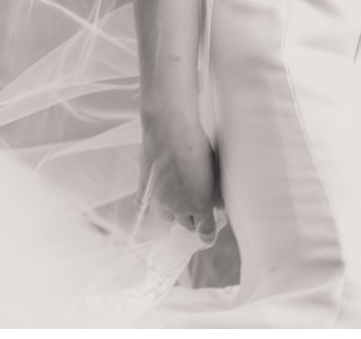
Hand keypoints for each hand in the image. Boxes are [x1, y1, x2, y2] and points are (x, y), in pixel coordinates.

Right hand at [139, 110, 220, 240]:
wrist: (170, 128)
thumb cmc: (197, 146)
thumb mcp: (215, 171)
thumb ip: (216, 192)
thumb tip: (219, 204)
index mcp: (199, 206)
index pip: (205, 230)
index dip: (208, 233)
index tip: (209, 233)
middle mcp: (178, 207)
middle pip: (186, 224)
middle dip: (193, 220)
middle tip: (197, 210)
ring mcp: (159, 197)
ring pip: (167, 217)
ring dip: (173, 214)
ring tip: (178, 204)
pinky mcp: (145, 185)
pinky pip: (141, 204)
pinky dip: (143, 209)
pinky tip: (143, 210)